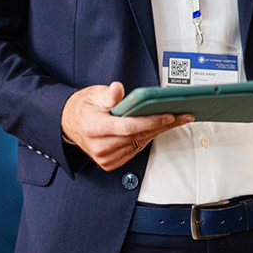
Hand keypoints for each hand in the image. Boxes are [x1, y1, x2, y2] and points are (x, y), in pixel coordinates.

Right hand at [61, 81, 192, 170]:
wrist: (68, 124)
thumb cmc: (83, 107)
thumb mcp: (93, 94)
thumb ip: (107, 94)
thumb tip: (118, 89)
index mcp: (94, 127)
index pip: (128, 127)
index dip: (150, 121)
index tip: (169, 114)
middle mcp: (99, 145)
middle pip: (138, 135)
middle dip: (164, 124)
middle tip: (183, 115)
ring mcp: (104, 157)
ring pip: (139, 143)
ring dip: (159, 131)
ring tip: (178, 119)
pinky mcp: (109, 163)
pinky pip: (135, 150)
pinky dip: (148, 138)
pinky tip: (159, 128)